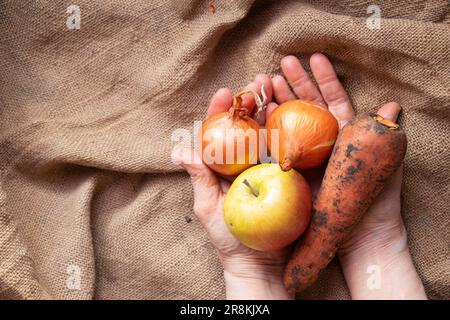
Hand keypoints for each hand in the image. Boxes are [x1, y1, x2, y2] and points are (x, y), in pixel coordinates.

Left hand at [172, 77, 289, 299]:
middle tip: (255, 80)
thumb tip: (178, 150)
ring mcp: (274, 169)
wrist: (261, 266)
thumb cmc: (231, 240)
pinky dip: (295, 128)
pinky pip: (294, 150)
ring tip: (275, 84)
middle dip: (252, 101)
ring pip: (274, 132)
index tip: (224, 92)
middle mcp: (251, 164)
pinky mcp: (294, 177)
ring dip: (274, 106)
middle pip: (251, 127)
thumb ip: (198, 178)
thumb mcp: (209, 208)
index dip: (222, 112)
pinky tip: (296, 109)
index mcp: (228, 168)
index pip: (224, 134)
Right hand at [271, 53, 424, 298]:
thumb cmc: (372, 200)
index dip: (324, 79)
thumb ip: (384, 133)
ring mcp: (305, 155)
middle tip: (280, 64)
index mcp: (344, 134)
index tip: (314, 58)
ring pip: (289, 122)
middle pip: (306, 105)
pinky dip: (268, 129)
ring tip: (264, 81)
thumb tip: (393, 104)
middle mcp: (322, 141)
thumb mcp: (383, 163)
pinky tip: (259, 114)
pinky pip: (277, 146)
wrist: (357, 235)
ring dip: (277, 100)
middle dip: (294, 83)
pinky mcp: (291, 171)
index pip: (333, 99)